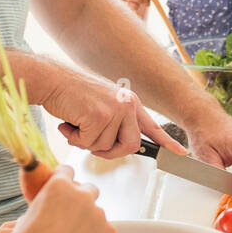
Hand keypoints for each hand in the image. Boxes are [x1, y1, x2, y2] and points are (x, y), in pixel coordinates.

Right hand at [7, 163, 117, 232]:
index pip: (67, 171)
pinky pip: (105, 232)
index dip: (63, 180)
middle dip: (81, 199)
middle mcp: (83, 195)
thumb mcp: (27, 218)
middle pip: (89, 189)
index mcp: (59, 186)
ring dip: (89, 223)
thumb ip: (45, 207)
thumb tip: (49, 211)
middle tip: (71, 218)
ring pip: (97, 214)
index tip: (62, 189)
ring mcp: (99, 214)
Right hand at [40, 65, 188, 159]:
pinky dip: (74, 138)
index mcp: (130, 101)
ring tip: (75, 122)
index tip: (180, 153)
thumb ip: (115, 123)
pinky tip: (68, 121)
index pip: (152, 126)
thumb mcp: (102, 105)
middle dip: (109, 152)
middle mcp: (127, 104)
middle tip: (90, 142)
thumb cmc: (71, 94)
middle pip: (131, 146)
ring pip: (105, 147)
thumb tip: (118, 146)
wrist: (51, 79)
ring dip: (85, 141)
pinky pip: (88, 144)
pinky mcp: (99, 116)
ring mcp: (114, 110)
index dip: (166, 142)